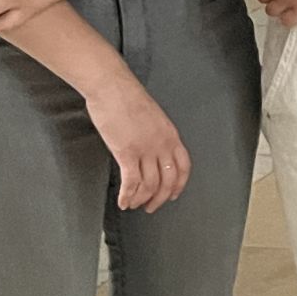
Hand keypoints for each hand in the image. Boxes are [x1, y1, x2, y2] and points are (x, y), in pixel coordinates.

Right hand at [88, 80, 190, 212]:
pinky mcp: (127, 152)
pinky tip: (123, 202)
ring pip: (150, 185)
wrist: (113, 88)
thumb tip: (152, 151)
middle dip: (160, 198)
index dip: (179, 184)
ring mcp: (146, 149)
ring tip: (133, 205)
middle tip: (150, 207)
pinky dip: (128, 196)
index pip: (183, 167)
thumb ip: (157, 135)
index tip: (173, 195)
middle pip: (168, 181)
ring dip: (141, 199)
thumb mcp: (154, 118)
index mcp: (171, 135)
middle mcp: (163, 145)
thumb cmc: (128, 99)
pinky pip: (131, 182)